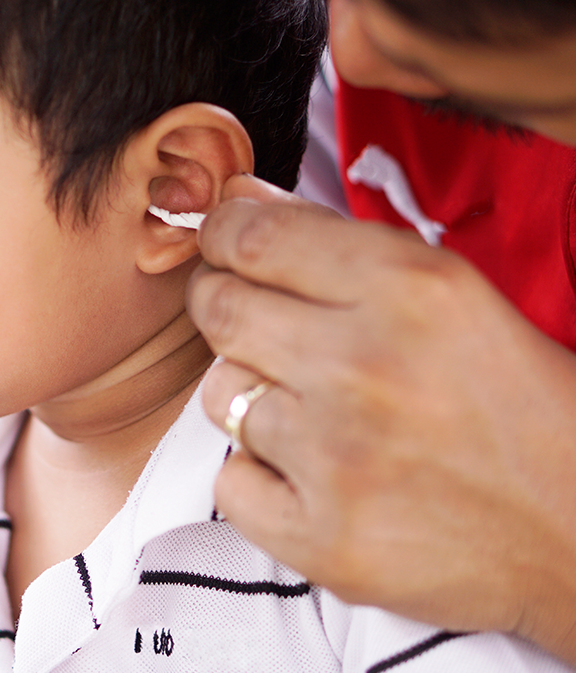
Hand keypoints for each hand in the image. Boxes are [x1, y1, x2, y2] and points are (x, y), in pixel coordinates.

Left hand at [187, 174, 575, 662]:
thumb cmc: (521, 407)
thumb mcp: (455, 298)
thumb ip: (338, 246)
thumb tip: (237, 202)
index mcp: (410, 291)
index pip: (254, 238)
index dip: (221, 234)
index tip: (219, 241)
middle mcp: (364, 367)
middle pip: (220, 308)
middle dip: (223, 304)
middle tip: (254, 321)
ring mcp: (335, 457)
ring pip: (220, 395)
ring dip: (253, 397)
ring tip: (318, 412)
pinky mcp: (319, 536)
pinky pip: (230, 480)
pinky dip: (261, 476)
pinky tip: (317, 474)